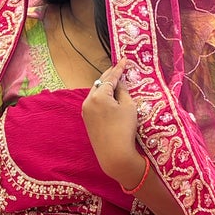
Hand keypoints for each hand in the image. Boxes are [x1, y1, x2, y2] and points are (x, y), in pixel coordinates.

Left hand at [81, 59, 143, 186]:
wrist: (114, 155)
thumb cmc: (124, 129)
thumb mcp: (128, 107)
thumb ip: (123, 91)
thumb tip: (118, 84)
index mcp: (98, 96)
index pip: (110, 78)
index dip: (118, 68)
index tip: (123, 59)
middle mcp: (88, 101)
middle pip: (99, 83)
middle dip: (109, 76)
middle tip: (118, 68)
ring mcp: (85, 112)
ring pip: (96, 93)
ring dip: (105, 87)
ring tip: (115, 81)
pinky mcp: (87, 121)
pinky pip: (94, 103)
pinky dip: (102, 98)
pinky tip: (109, 97)